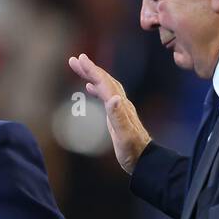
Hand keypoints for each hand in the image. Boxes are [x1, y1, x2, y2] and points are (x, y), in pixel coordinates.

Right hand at [69, 53, 150, 173]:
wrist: (143, 159)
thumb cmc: (132, 151)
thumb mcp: (124, 135)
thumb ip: (118, 117)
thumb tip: (114, 98)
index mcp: (120, 106)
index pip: (105, 83)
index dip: (92, 70)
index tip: (80, 59)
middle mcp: (121, 103)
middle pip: (104, 81)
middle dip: (90, 69)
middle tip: (74, 60)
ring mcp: (119, 108)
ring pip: (105, 86)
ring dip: (92, 75)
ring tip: (79, 68)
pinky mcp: (117, 114)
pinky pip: (105, 96)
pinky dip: (96, 88)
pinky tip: (89, 88)